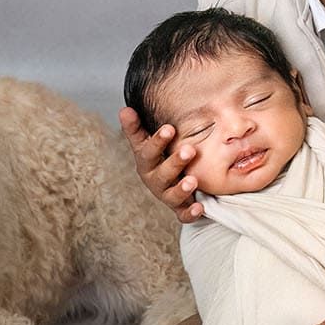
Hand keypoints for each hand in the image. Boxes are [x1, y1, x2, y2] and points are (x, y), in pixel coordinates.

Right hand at [118, 106, 203, 222]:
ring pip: (171, 196)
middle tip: (190, 150)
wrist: (167, 180)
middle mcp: (155, 180)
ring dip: (182, 189)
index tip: (170, 128)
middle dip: (175, 162)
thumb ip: (135, 127)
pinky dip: (190, 213)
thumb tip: (124, 109)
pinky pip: (183, 215)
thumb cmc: (157, 157)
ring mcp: (166, 195)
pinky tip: (200, 207)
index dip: (158, 141)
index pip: (148, 152)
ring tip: (193, 181)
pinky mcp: (179, 208)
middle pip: (162, 174)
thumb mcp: (145, 142)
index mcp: (146, 163)